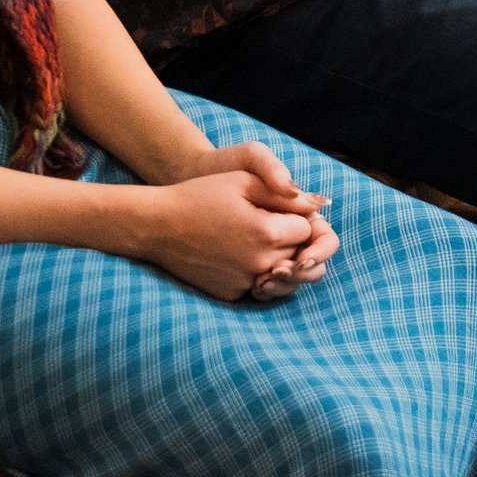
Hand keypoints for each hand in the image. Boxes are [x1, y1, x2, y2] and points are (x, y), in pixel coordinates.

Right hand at [157, 140, 340, 292]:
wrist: (156, 225)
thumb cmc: (199, 196)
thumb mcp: (243, 182)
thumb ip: (285, 194)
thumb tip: (321, 205)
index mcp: (267, 232)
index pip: (308, 229)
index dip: (294, 218)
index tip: (272, 211)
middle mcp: (261, 263)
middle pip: (300, 254)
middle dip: (291, 240)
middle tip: (262, 225)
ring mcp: (247, 282)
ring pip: (285, 276)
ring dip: (278, 260)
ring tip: (254, 241)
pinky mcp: (233, 294)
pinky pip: (260, 286)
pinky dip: (255, 273)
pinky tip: (235, 256)